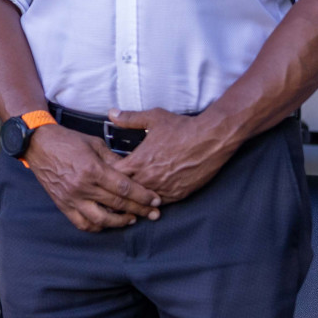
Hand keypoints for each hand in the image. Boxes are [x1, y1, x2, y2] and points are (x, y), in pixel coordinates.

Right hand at [23, 124, 161, 231]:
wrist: (38, 144)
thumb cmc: (67, 141)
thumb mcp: (94, 144)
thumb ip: (114, 160)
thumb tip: (132, 172)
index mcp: (93, 169)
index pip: (124, 188)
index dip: (143, 196)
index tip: (156, 201)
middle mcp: (83, 187)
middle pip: (118, 205)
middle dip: (140, 210)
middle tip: (154, 214)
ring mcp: (72, 198)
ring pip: (101, 220)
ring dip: (120, 222)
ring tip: (132, 219)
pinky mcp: (63, 205)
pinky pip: (82, 224)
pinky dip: (97, 227)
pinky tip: (107, 223)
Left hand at [109, 108, 237, 205]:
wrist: (210, 139)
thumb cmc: (182, 128)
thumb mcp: (153, 118)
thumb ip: (129, 118)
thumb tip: (112, 113)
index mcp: (139, 162)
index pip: (114, 176)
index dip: (108, 176)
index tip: (107, 174)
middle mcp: (150, 178)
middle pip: (126, 192)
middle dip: (120, 190)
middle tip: (114, 191)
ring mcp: (164, 189)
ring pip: (143, 201)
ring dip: (136, 199)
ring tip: (129, 200)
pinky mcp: (179, 194)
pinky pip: (161, 203)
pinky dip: (154, 202)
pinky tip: (150, 200)